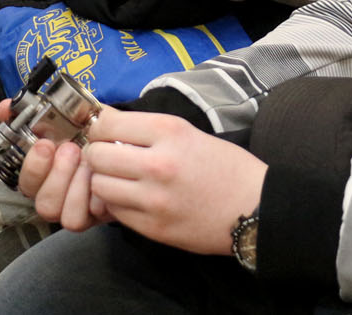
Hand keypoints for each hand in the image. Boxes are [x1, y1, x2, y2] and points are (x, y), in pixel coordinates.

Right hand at [2, 99, 114, 231]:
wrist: (128, 144)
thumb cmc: (95, 132)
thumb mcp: (72, 114)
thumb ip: (35, 110)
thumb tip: (3, 107)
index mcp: (44, 174)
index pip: (25, 182)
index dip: (33, 166)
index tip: (46, 144)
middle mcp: (57, 195)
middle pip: (44, 205)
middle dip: (58, 177)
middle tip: (72, 150)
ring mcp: (76, 209)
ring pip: (66, 218)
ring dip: (77, 188)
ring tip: (90, 163)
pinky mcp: (96, 217)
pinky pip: (91, 219)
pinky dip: (96, 199)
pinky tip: (104, 178)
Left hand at [81, 110, 266, 255]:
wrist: (255, 209)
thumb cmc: (226, 166)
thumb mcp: (190, 133)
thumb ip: (149, 131)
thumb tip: (108, 126)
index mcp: (169, 132)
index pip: (107, 124)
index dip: (99, 126)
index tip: (102, 130)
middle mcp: (157, 163)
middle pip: (97, 155)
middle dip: (97, 153)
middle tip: (108, 155)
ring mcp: (154, 199)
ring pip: (100, 186)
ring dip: (104, 180)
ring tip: (119, 178)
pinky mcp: (153, 227)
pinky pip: (115, 212)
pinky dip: (117, 204)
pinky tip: (132, 198)